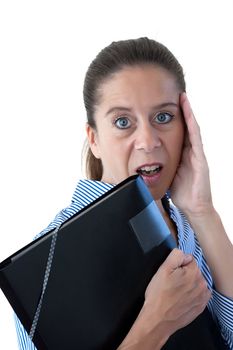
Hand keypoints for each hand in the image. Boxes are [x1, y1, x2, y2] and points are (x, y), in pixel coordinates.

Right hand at [144, 248, 210, 335]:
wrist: (158, 319)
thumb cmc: (158, 295)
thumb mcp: (163, 269)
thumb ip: (176, 255)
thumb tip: (184, 255)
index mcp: (193, 272)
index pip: (188, 259)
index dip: (178, 265)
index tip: (171, 274)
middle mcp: (202, 284)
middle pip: (193, 271)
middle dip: (183, 274)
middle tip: (171, 283)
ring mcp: (202, 297)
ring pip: (195, 282)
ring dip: (188, 284)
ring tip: (175, 292)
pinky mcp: (201, 306)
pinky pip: (197, 294)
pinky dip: (191, 295)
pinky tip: (180, 299)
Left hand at [170, 93, 212, 216]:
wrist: (192, 207)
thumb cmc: (179, 192)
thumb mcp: (165, 175)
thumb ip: (158, 165)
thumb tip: (140, 161)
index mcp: (180, 154)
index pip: (175, 132)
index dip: (169, 119)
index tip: (161, 106)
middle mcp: (189, 151)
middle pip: (184, 126)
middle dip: (180, 111)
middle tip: (173, 94)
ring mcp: (196, 153)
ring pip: (191, 128)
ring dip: (187, 112)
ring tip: (182, 97)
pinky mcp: (200, 158)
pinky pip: (196, 138)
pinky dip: (192, 124)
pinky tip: (188, 113)